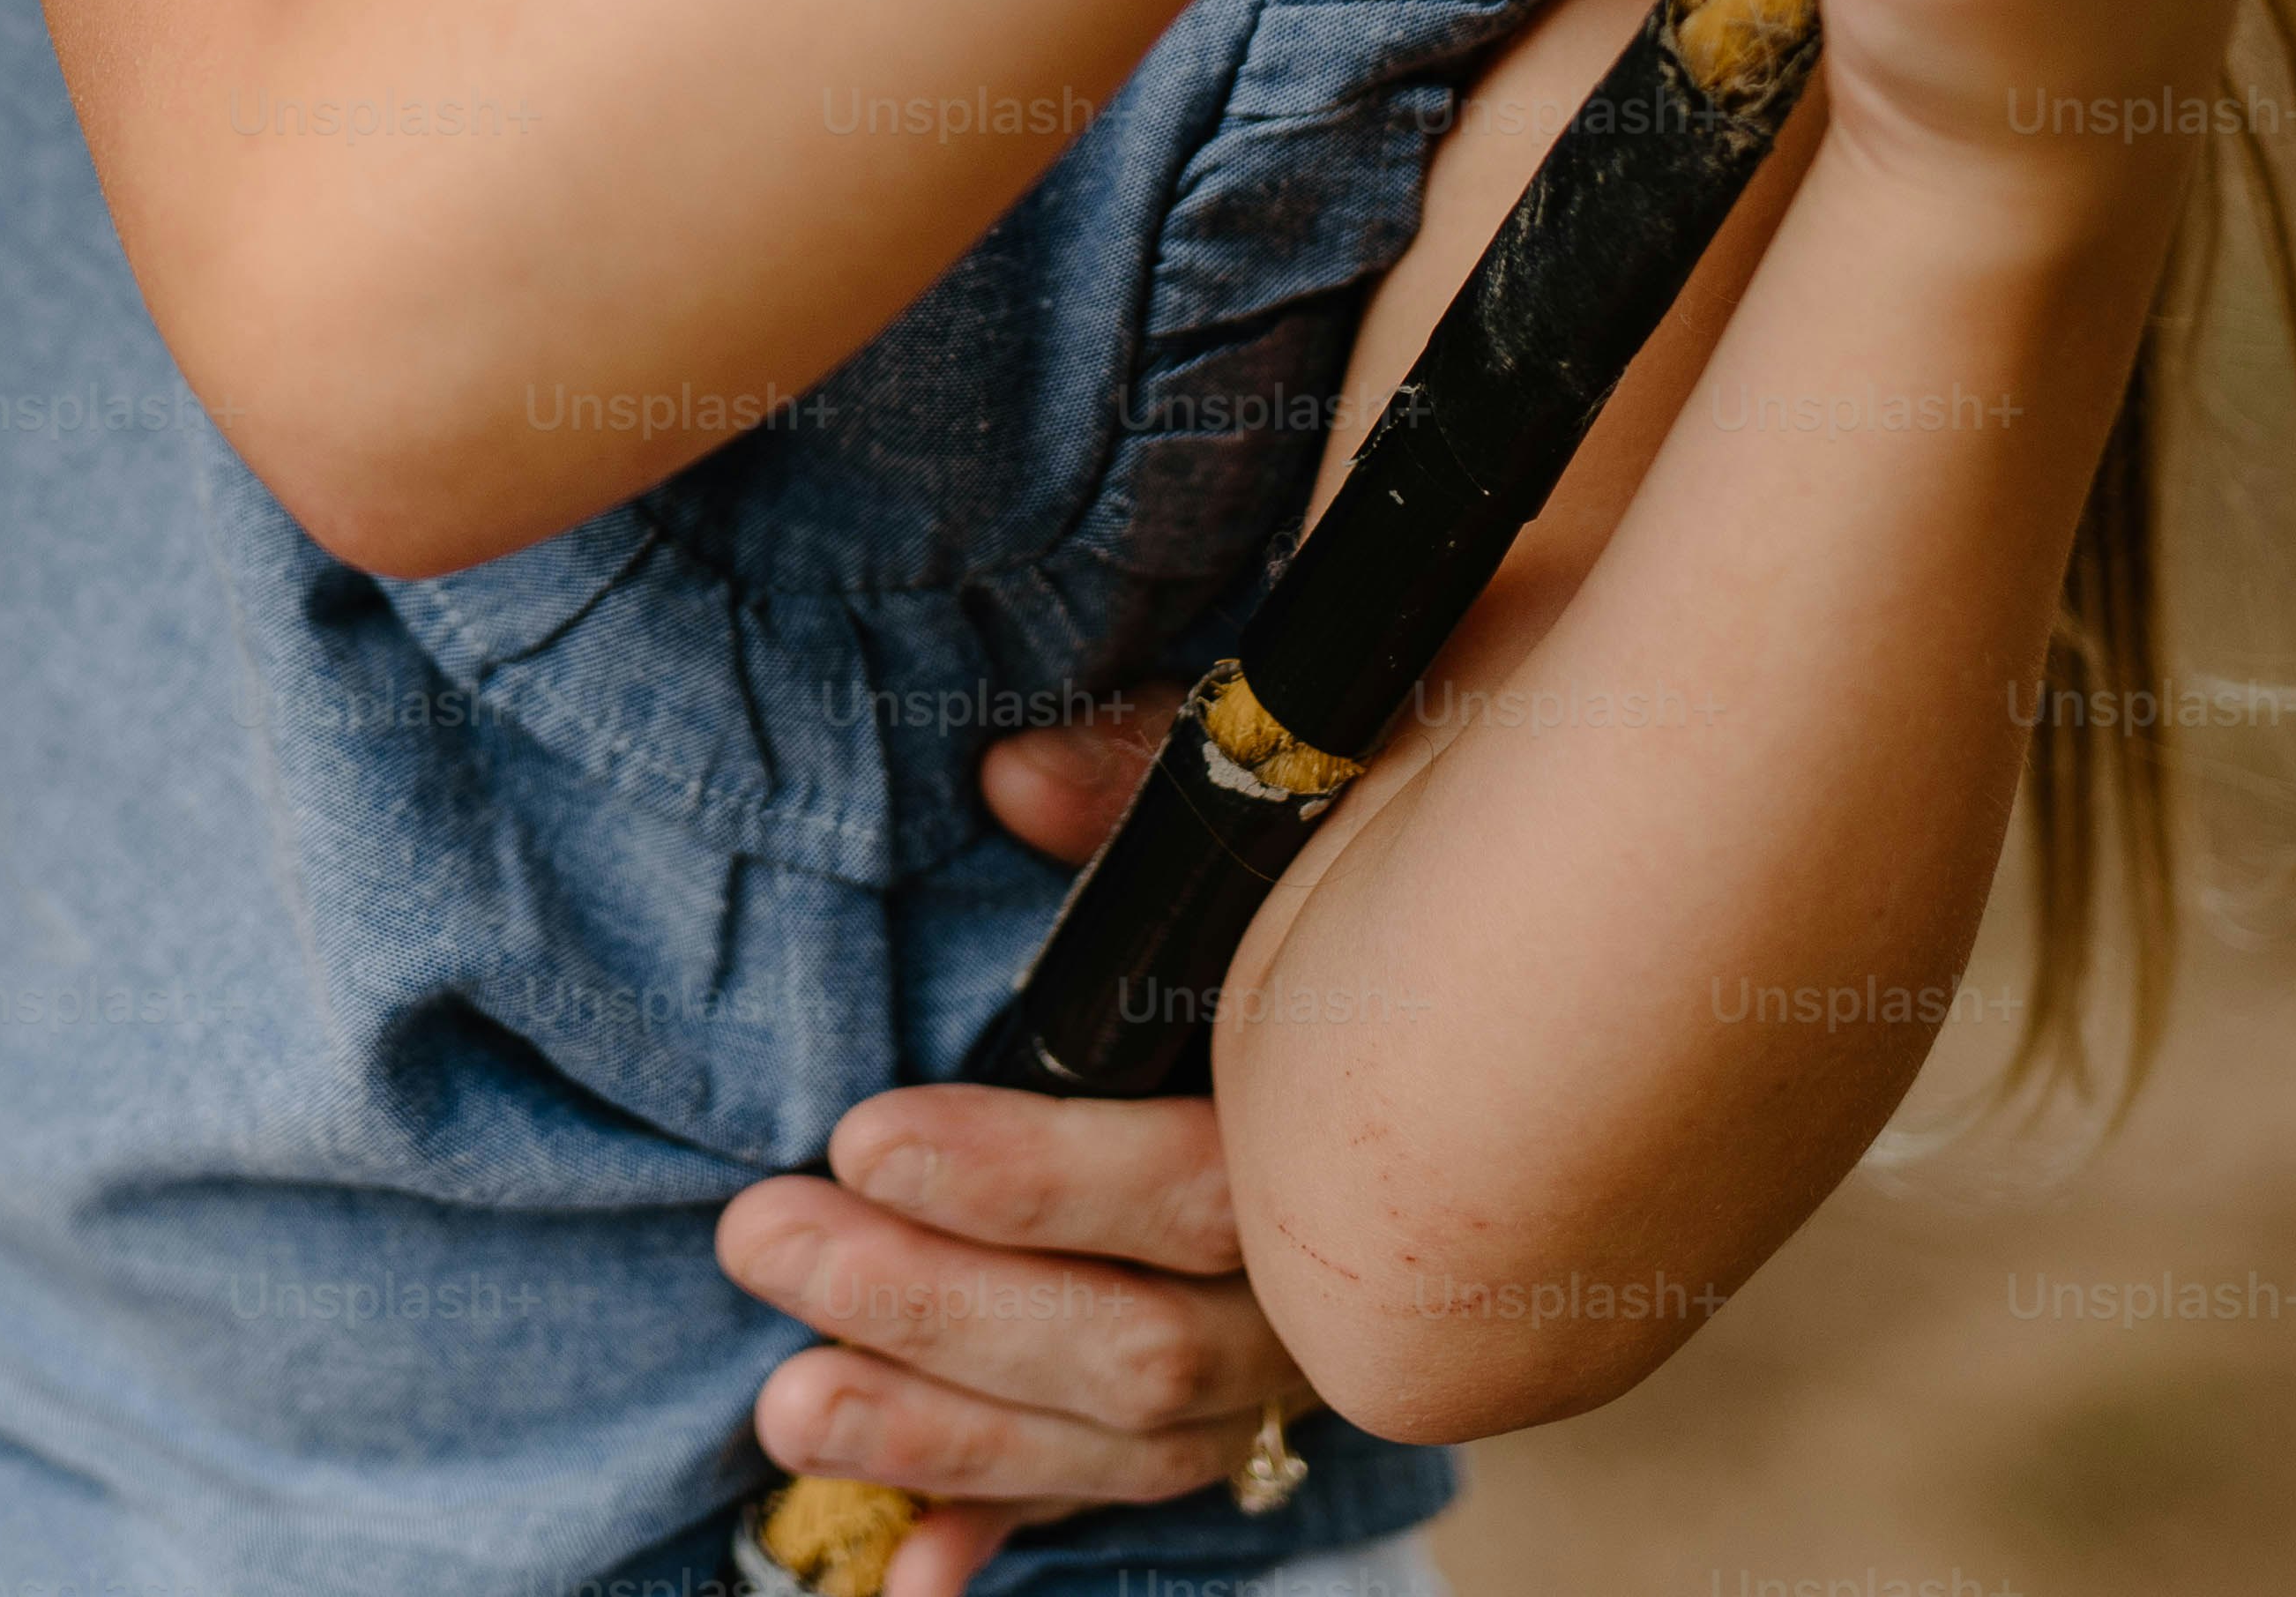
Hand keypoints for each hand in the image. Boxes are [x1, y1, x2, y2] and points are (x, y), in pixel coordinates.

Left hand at [714, 725, 1315, 1596]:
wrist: (1533, 987)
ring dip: (943, 1434)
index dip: (1024, 1179)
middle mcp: (1345, 1288)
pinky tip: (904, 1576)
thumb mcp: (1296, 799)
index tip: (862, 1136)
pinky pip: (1127, 1496)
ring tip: (783, 1407)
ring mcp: (1295, 1371)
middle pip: (1139, 1345)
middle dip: (931, 1307)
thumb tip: (1010, 780)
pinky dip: (1008, 1527)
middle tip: (762, 1237)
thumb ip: (1151, 786)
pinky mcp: (1244, 1418)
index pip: (1187, 1188)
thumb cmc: (1378, 873)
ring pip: (1126, 1445)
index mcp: (1357, 1133)